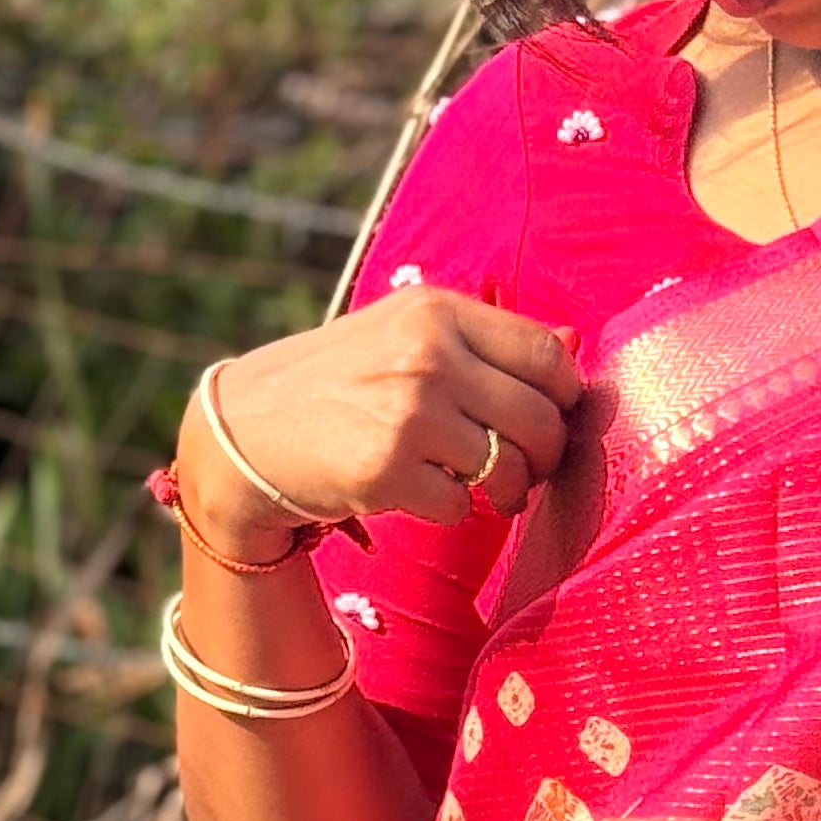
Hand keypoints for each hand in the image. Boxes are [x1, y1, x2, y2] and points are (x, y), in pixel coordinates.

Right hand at [182, 289, 584, 554]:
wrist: (245, 433)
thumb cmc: (337, 384)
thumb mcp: (401, 334)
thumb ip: (482, 342)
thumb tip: (574, 348)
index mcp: (435, 311)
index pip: (546, 354)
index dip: (564, 397)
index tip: (551, 418)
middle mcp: (426, 355)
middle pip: (540, 418)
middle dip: (545, 455)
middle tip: (526, 468)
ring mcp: (408, 413)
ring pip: (510, 468)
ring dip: (507, 490)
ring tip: (486, 489)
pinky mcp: (388, 470)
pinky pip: (462, 504)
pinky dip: (452, 509)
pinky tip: (421, 492)